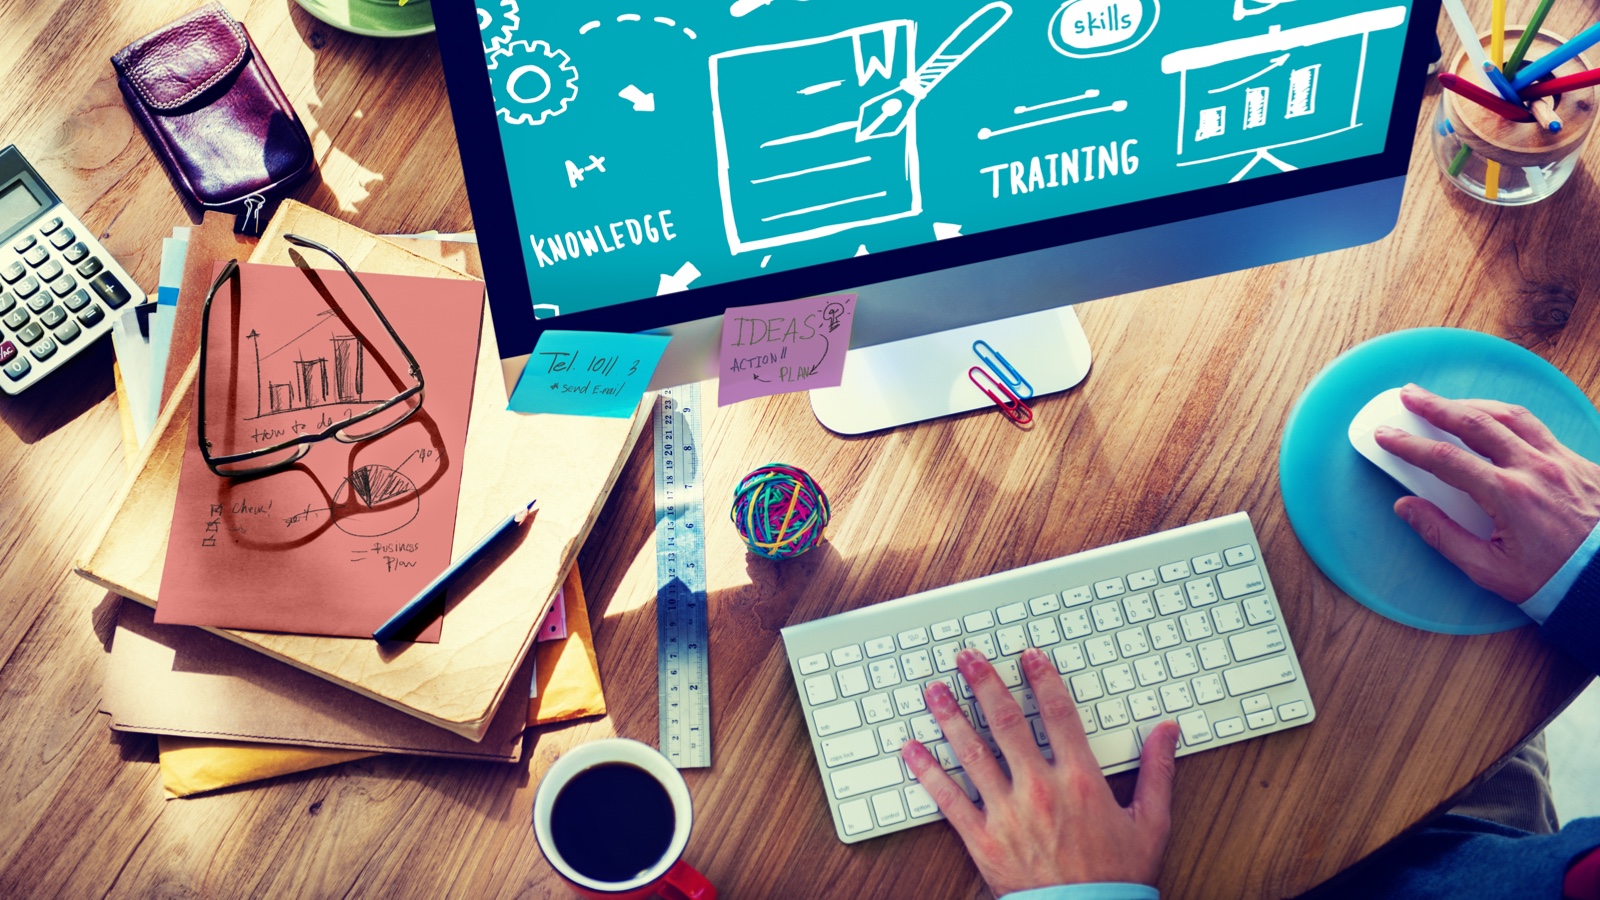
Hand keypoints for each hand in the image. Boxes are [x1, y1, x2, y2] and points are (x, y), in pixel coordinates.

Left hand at [900, 647, 1179, 894]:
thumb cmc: (1117, 878)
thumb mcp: (1151, 823)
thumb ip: (1157, 771)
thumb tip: (1167, 730)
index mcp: (1080, 780)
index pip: (1057, 714)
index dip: (1042, 680)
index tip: (1028, 657)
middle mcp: (1039, 789)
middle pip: (1006, 723)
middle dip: (985, 684)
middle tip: (968, 658)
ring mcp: (1007, 813)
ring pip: (972, 753)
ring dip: (950, 717)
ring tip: (934, 691)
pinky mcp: (982, 840)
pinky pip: (949, 799)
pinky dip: (927, 772)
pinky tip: (911, 749)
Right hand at [1372, 384, 1599, 602]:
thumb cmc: (1553, 580)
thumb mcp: (1489, 570)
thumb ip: (1442, 536)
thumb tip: (1407, 508)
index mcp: (1509, 496)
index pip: (1445, 459)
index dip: (1409, 444)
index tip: (1386, 435)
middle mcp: (1535, 469)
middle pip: (1476, 423)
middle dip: (1436, 406)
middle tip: (1410, 395)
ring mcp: (1562, 461)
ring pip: (1511, 416)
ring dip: (1474, 405)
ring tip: (1450, 402)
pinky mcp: (1580, 463)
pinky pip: (1540, 429)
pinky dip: (1510, 419)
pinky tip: (1497, 423)